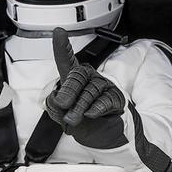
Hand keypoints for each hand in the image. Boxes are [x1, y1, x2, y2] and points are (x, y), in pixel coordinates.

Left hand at [45, 32, 127, 148]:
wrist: (103, 138)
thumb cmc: (83, 123)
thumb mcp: (62, 116)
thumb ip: (55, 106)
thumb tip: (57, 99)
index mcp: (73, 80)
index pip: (67, 60)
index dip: (62, 47)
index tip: (59, 32)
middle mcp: (89, 79)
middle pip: (78, 76)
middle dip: (69, 91)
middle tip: (63, 104)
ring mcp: (103, 87)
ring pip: (90, 90)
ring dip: (80, 106)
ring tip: (74, 118)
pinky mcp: (116, 98)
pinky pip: (105, 100)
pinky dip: (96, 108)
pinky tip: (91, 114)